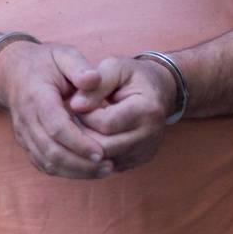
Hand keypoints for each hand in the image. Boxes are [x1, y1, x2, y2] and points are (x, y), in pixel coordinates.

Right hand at [0, 41, 112, 179]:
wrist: (12, 72)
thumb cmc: (44, 63)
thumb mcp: (63, 55)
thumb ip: (79, 66)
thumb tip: (93, 79)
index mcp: (36, 96)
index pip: (56, 126)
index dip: (79, 142)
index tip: (102, 151)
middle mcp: (26, 118)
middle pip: (51, 150)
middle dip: (81, 163)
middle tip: (109, 165)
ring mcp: (24, 133)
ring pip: (47, 161)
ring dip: (75, 171)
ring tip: (104, 169)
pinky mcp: (26, 142)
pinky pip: (43, 164)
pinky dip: (65, 172)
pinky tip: (87, 170)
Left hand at [75, 56, 176, 171]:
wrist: (159, 90)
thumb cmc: (132, 76)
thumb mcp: (114, 68)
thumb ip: (94, 85)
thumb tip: (75, 106)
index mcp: (147, 110)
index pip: (105, 124)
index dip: (84, 115)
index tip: (77, 103)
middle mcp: (150, 135)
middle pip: (104, 147)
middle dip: (82, 133)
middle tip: (73, 118)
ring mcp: (146, 150)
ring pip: (105, 160)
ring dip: (87, 145)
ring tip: (82, 125)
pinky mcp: (139, 160)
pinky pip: (110, 165)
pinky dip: (95, 154)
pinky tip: (92, 135)